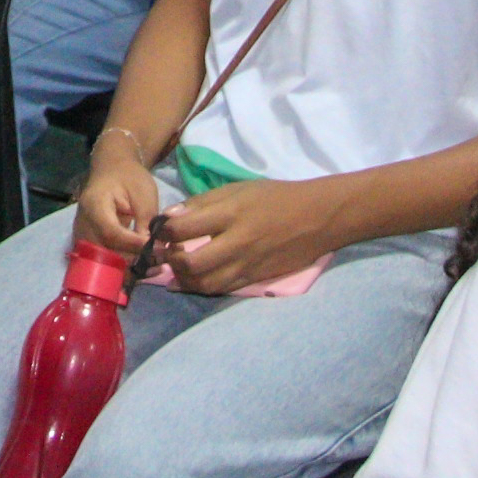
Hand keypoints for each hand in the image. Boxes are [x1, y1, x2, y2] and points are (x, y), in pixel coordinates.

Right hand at [76, 136, 164, 256]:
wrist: (112, 171)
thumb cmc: (129, 178)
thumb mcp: (144, 192)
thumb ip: (147, 219)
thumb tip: (152, 249)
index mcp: (94, 205)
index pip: (111, 233)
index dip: (133, 245)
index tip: (156, 249)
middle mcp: (83, 224)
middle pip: (104, 253)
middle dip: (132, 261)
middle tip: (158, 263)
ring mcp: (83, 236)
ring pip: (103, 262)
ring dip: (128, 268)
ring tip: (154, 266)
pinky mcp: (88, 244)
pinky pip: (103, 261)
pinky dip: (122, 267)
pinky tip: (142, 266)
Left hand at [152, 175, 354, 295]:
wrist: (317, 217)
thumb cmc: (275, 197)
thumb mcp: (237, 189)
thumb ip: (202, 203)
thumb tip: (170, 217)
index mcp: (230, 213)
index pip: (182, 228)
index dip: (163, 232)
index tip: (160, 230)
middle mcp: (237, 242)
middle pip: (190, 264)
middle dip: (171, 261)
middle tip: (168, 253)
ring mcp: (247, 264)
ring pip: (204, 284)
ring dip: (185, 279)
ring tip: (181, 268)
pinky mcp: (256, 278)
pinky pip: (223, 289)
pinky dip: (205, 285)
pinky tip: (200, 276)